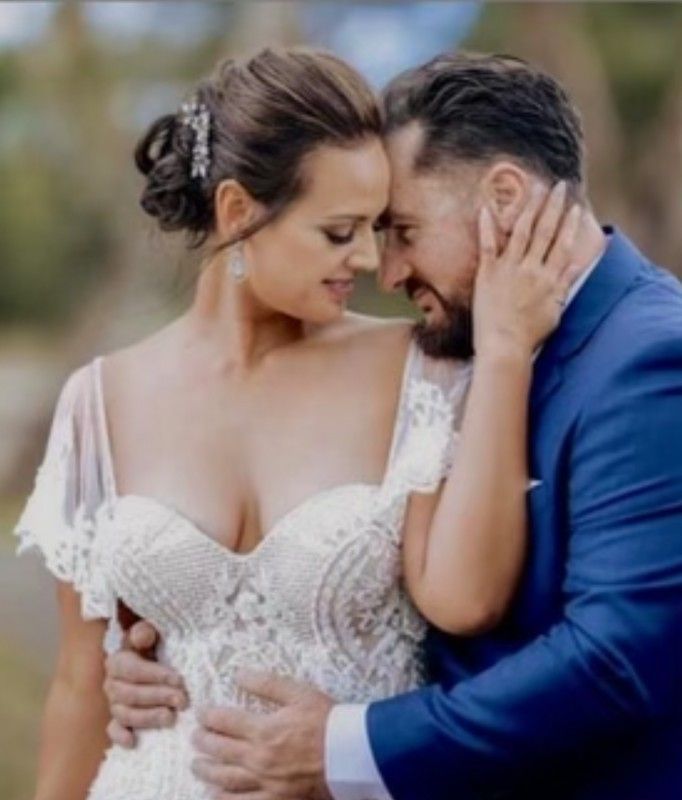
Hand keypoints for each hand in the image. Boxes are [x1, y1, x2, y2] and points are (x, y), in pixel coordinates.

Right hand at [104, 620, 187, 747]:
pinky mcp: (117, 721)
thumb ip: (145, 632)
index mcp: (117, 662)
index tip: (179, 680)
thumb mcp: (152, 635)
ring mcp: (113, 704)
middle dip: (158, 697)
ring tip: (171, 718)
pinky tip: (133, 742)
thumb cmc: (154, 647)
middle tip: (182, 700)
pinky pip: (113, 731)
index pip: (133, 671)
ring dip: (148, 717)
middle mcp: (111, 684)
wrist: (152, 661)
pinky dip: (121, 736)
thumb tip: (143, 635)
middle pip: (131, 695)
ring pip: (126, 714)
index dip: (156, 676)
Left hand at [191, 670, 333, 799]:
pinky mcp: (276, 799)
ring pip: (226, 779)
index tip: (201, 713)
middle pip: (221, 751)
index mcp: (264, 730)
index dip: (209, 716)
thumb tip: (238, 674)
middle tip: (194, 736)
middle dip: (203, 742)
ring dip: (207, 772)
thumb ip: (267, 684)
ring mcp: (266, 783)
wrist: (350, 753)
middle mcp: (260, 758)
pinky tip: (215, 796)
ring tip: (196, 765)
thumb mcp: (298, 693)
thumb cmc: (326, 719)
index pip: (225, 722)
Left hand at [473, 180, 584, 360]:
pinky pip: (488, 245)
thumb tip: (578, 263)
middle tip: (559, 186)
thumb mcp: (555, 310)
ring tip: (535, 188)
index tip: (575, 206)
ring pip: (522, 231)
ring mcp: (509, 270)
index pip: (563, 244)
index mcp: (550, 278)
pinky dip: (487, 226)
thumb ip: (566, 284)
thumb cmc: (530, 334)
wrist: (505, 347)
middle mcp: (532, 269)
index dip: (570, 223)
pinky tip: (485, 207)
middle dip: (553, 206)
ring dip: (530, 207)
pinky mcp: (488, 274)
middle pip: (545, 231)